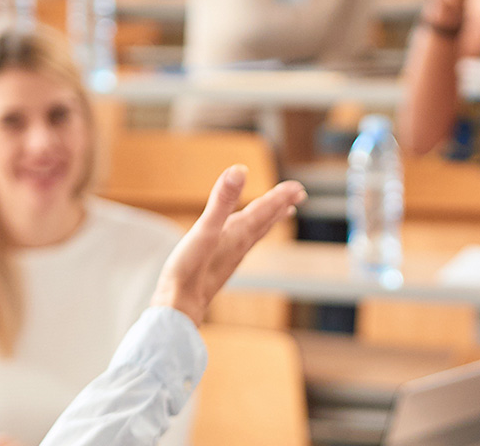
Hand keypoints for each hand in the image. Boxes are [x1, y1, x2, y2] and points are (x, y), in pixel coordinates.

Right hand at [153, 166, 306, 324]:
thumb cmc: (189, 271)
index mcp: (238, 234)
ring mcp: (231, 256)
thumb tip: (239, 171)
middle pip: (266, 221)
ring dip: (270, 219)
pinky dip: (252, 233)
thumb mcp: (204, 229)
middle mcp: (239, 245)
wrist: (179, 308)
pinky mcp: (221, 265)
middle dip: (281, 205)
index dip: (280, 196)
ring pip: (256, 233)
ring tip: (284, 211)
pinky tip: (245, 236)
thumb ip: (221, 201)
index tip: (297, 186)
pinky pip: (243, 243)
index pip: (264, 210)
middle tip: (300, 193)